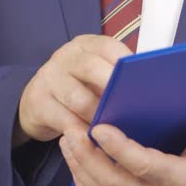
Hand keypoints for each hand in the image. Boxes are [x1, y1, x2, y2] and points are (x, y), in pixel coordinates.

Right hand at [14, 34, 132, 145]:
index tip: (142, 82)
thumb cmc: (76, 88)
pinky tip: (94, 139)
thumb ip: (116, 78)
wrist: (36, 103)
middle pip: (91, 69)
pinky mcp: (37, 102)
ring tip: (115, 130)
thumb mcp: (94, 76)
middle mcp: (65, 56)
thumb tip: (149, 92)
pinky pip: (64, 120)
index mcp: (85, 45)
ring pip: (79, 99)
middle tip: (131, 108)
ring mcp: (48, 77)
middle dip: (113, 89)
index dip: (125, 64)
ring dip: (99, 117)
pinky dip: (82, 131)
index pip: (107, 47)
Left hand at [60, 97, 185, 185]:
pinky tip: (73, 158)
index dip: (120, 149)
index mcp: (178, 181)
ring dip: (79, 165)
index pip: (144, 167)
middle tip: (73, 128)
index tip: (100, 127)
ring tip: (68, 136)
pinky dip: (81, 182)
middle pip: (113, 181)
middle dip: (88, 155)